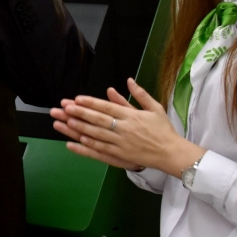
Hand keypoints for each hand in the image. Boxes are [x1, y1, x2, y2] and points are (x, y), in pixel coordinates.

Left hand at [49, 78, 205, 176]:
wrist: (172, 153)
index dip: (91, 103)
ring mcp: (122, 143)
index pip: (108, 107)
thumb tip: (128, 80)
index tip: (76, 99)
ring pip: (97, 135)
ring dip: (79, 128)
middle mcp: (125, 129)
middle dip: (80, 113)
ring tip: (64, 122)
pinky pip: (101, 150)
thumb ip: (140, 94)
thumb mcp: (155, 108)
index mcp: (132, 116)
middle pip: (99, 120)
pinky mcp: (121, 156)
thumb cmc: (163, 129)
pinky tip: (75, 142)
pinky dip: (88, 146)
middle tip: (64, 108)